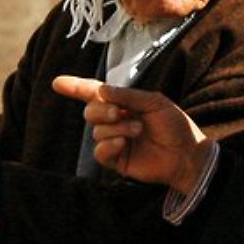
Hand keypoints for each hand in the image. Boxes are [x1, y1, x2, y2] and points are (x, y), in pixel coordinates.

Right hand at [52, 76, 211, 191]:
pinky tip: (123, 143)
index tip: (57, 83)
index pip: (94, 94)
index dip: (75, 87)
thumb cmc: (175, 125)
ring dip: (116, 128)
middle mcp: (116, 121)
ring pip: (96, 132)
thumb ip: (127, 96)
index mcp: (123, 103)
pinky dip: (108, 145)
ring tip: (138, 130)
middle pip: (90, 112)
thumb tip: (100, 91)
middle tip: (119, 112)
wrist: (187, 154)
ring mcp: (115, 141)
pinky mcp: (117, 160)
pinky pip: (100, 152)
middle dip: (101, 110)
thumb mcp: (154, 102)